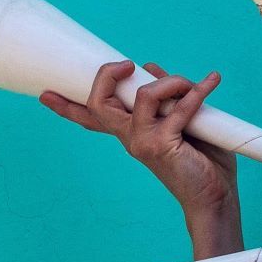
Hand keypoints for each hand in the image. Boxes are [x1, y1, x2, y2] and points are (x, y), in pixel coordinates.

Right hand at [38, 58, 239, 213]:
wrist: (216, 196)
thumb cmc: (202, 158)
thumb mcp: (180, 118)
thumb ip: (165, 95)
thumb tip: (151, 68)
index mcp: (130, 133)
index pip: (91, 119)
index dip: (66, 107)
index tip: (44, 94)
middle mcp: (130, 138)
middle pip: (99, 105)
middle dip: (107, 76)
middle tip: (127, 65)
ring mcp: (143, 143)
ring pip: (143, 96)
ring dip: (171, 82)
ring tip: (190, 85)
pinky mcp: (163, 146)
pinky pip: (179, 107)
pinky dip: (197, 92)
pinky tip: (211, 82)